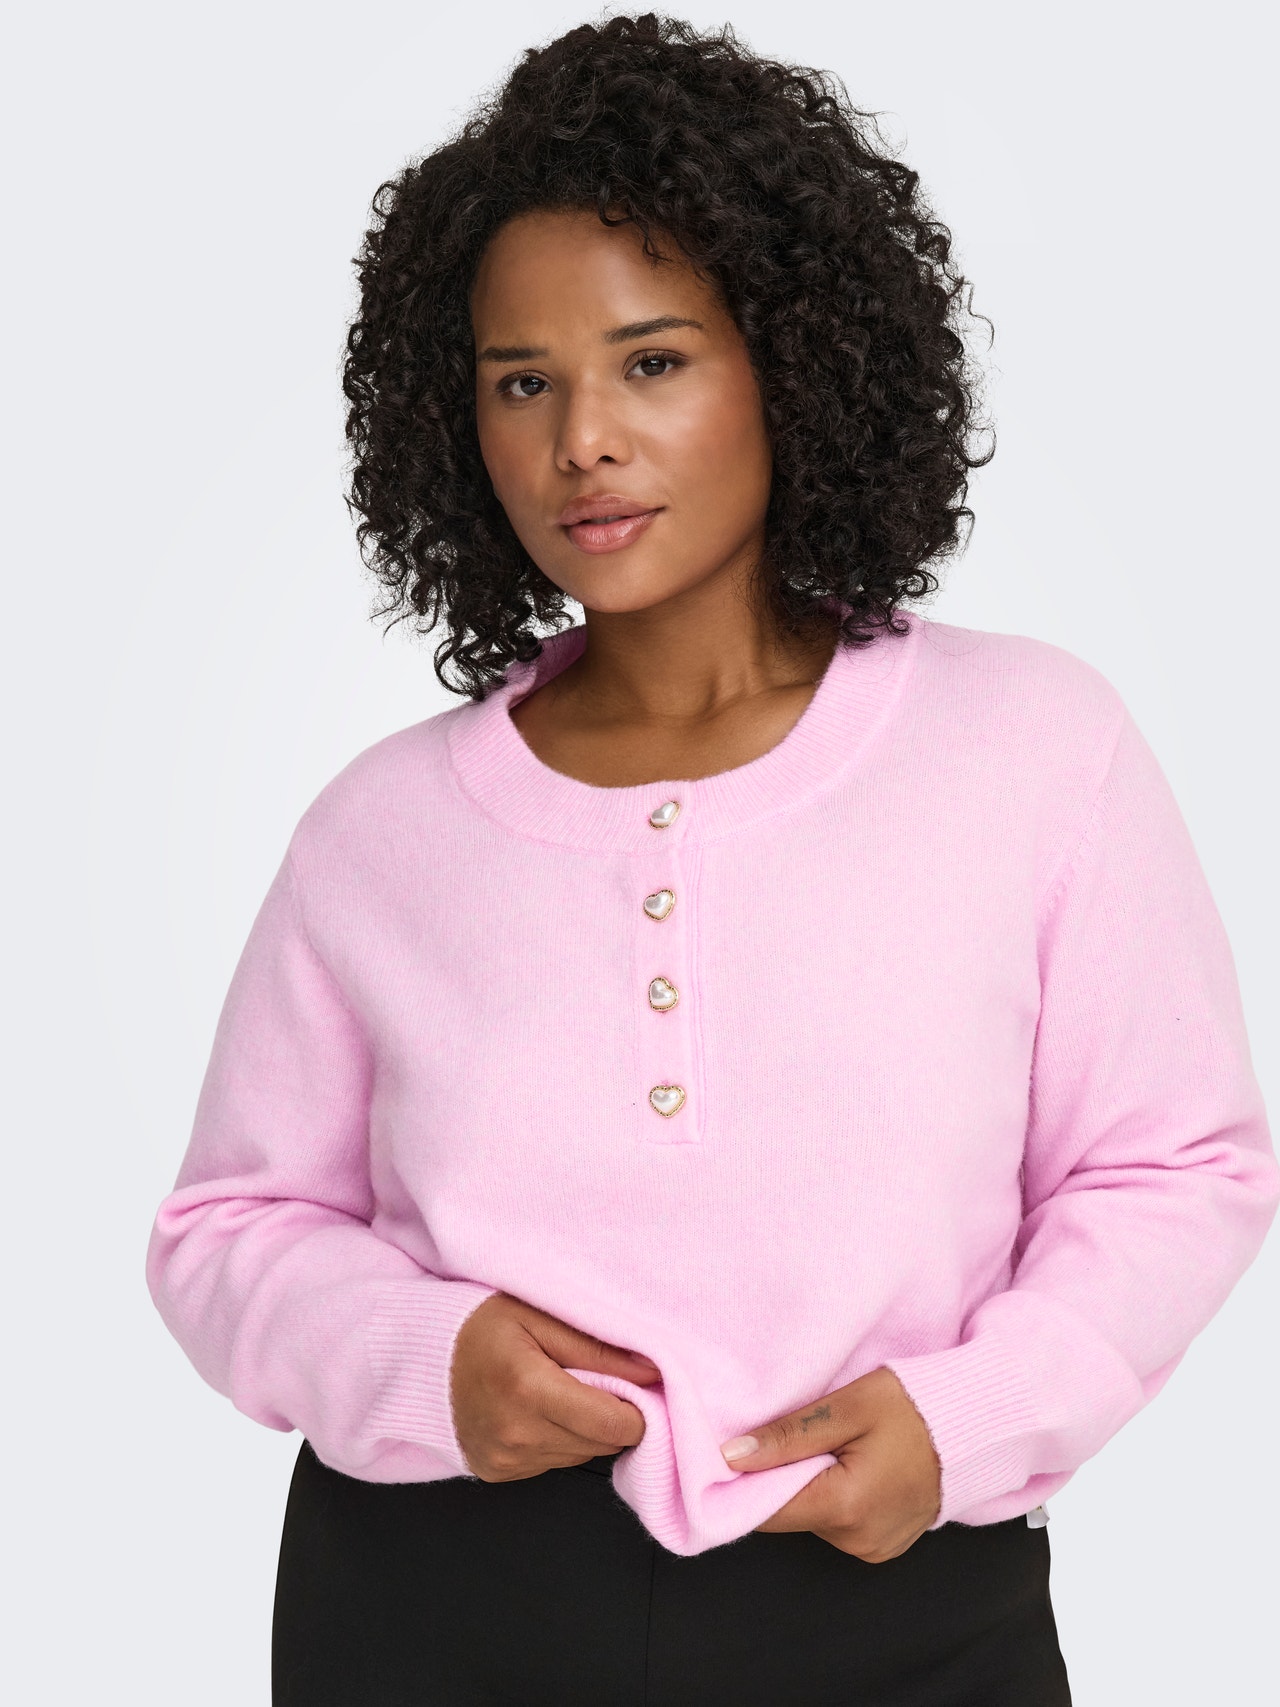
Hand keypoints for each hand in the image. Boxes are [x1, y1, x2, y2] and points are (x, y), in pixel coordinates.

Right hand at [450, 1292, 662, 1481]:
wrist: (423, 1356)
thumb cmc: (483, 1326)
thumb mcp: (541, 1316)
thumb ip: (599, 1347)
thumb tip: (654, 1371)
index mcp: (529, 1388)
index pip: (615, 1424)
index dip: (639, 1407)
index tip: (637, 1384)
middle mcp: (516, 1434)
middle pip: (603, 1442)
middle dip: (612, 1414)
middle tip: (595, 1378)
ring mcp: (505, 1460)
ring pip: (582, 1455)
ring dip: (585, 1427)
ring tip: (561, 1389)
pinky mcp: (498, 1473)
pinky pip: (554, 1462)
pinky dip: (558, 1438)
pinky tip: (539, 1409)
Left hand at [720, 1366, 941, 1560]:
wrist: (974, 1425)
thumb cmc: (913, 1407)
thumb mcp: (847, 1408)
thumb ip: (787, 1435)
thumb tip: (731, 1456)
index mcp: (845, 1508)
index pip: (765, 1510)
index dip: (744, 1480)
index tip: (736, 1450)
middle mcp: (857, 1540)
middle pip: (790, 1513)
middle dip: (782, 1476)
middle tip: (798, 1433)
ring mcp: (873, 1548)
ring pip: (813, 1518)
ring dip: (811, 1485)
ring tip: (835, 1445)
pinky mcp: (883, 1546)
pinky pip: (839, 1524)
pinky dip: (835, 1497)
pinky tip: (853, 1465)